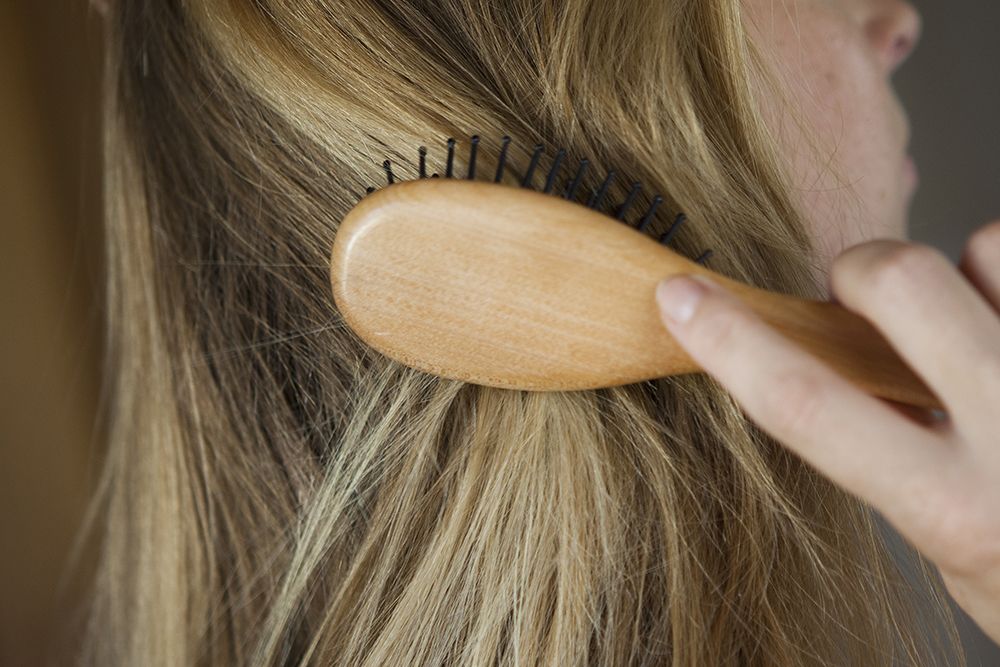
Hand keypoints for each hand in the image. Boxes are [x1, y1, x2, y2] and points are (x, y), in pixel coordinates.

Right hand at [655, 222, 999, 642]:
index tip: (679, 295)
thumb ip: (906, 467)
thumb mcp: (956, 547)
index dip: (729, 342)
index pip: (807, 406)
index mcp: (956, 507)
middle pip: (896, 280)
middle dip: (860, 272)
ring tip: (987, 326)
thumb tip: (856, 373)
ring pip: (984, 245)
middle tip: (867, 296)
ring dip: (967, 272)